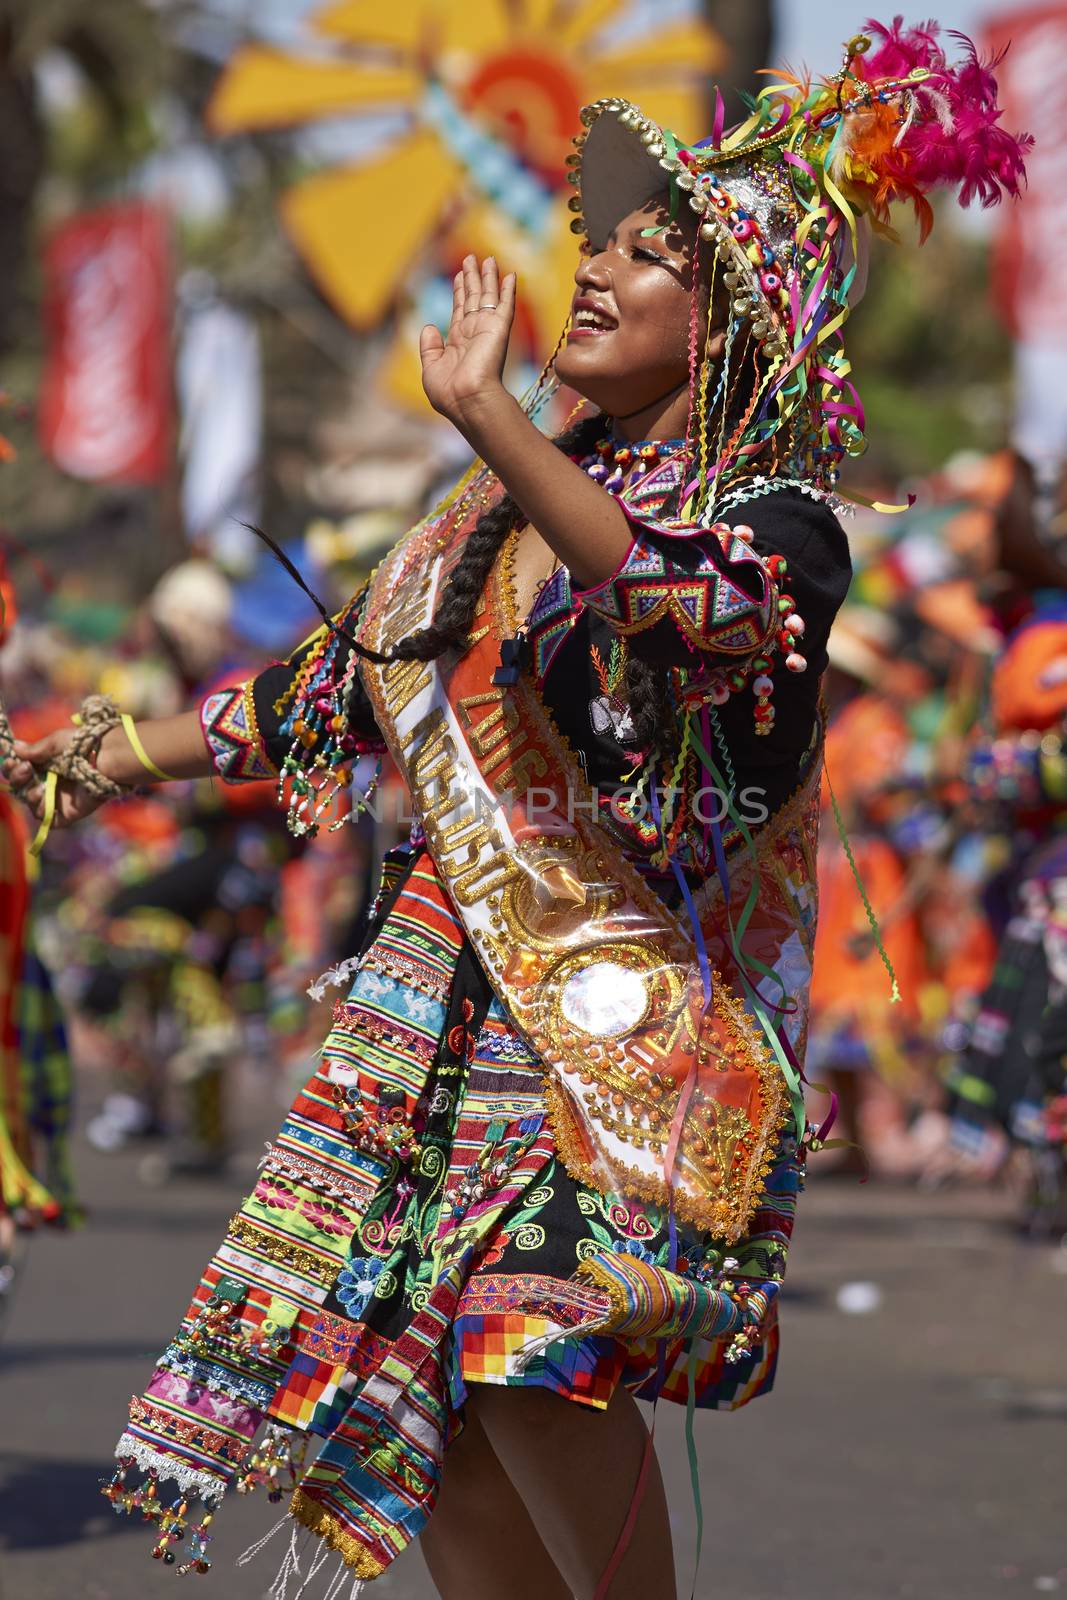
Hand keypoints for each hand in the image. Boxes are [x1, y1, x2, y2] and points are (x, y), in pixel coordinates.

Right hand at [4, 729, 113, 827]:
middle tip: (25, 769)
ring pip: (32, 804)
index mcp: (47, 765)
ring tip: (40, 786)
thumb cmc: (83, 746)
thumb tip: (14, 748)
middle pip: (22, 788)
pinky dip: (41, 809)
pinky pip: (47, 819)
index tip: (11, 761)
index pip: (21, 770)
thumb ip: (35, 749)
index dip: (12, 767)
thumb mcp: (55, 742)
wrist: (105, 759)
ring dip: (29, 795)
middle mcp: (51, 782)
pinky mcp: (68, 813)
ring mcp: (60, 799)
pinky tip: (44, 796)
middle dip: (18, 778)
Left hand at [419, 255, 515, 427]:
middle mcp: (473, 332)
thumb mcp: (430, 367)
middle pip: (473, 298)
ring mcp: (487, 329)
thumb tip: (428, 327)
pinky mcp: (499, 329)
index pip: (459, 310)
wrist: (467, 400)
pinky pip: (505, 305)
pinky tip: (510, 275)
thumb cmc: (448, 392)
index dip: (459, 291)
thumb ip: (429, 347)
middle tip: (471, 258)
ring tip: (487, 259)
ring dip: (488, 277)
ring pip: (488, 296)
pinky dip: (508, 290)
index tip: (459, 275)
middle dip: (472, 278)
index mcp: (457, 341)